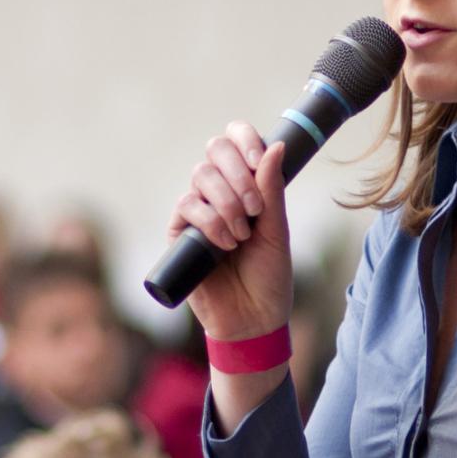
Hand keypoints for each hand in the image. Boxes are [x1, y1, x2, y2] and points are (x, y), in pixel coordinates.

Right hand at [168, 121, 292, 342]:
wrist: (253, 318)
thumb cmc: (269, 275)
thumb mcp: (277, 230)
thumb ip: (272, 189)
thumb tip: (277, 145)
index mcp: (246, 184)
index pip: (235, 140)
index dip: (244, 139)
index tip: (258, 159)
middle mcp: (220, 191)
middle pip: (215, 150)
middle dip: (237, 173)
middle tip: (256, 208)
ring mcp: (198, 210)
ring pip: (200, 176)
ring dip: (227, 202)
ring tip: (243, 236)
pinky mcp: (179, 232)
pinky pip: (187, 206)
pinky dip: (210, 221)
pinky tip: (225, 244)